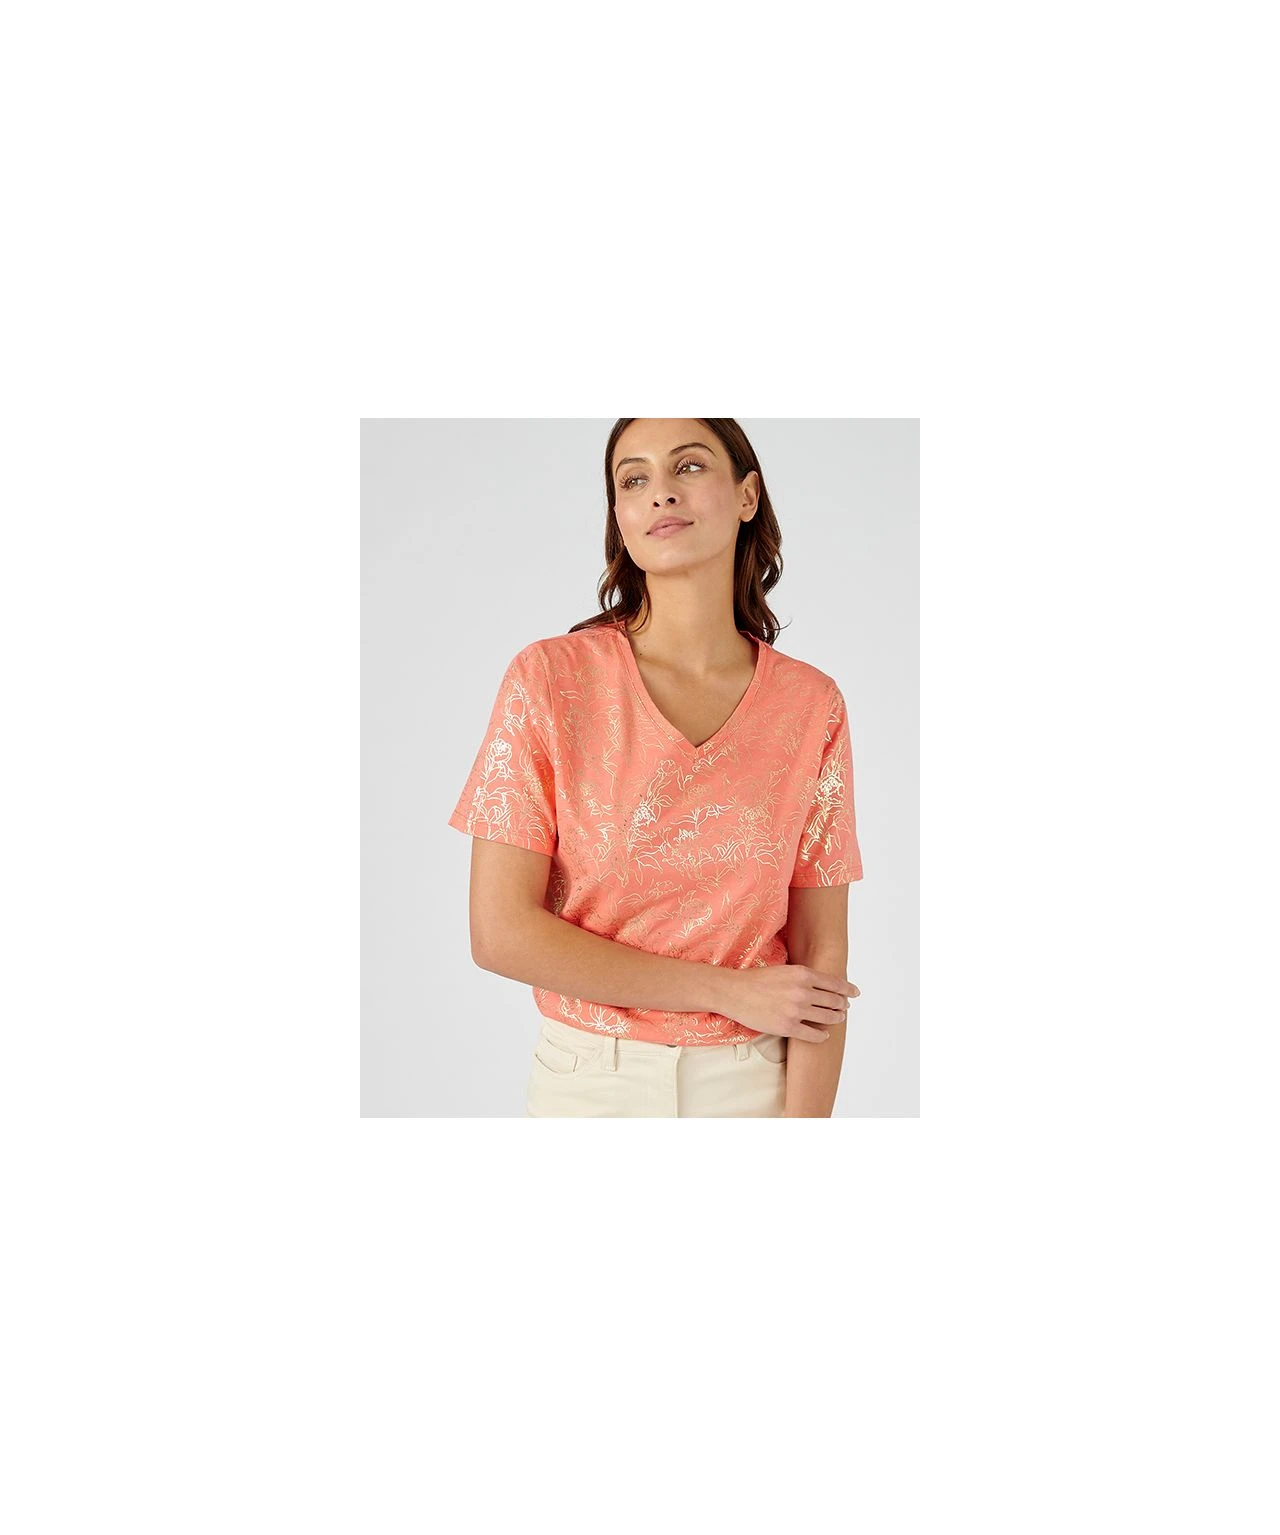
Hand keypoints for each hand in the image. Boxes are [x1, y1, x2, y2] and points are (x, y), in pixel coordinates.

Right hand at [719, 964, 858, 1041]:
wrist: (734, 992)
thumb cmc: (756, 980)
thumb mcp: (784, 970)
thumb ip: (804, 976)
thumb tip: (822, 983)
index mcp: (803, 974)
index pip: (835, 983)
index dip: (848, 989)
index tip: (855, 994)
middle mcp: (803, 992)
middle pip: (834, 1001)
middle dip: (842, 1005)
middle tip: (844, 1008)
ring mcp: (796, 1010)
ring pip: (827, 1018)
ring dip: (835, 1019)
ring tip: (836, 1019)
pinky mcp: (788, 1027)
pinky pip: (813, 1035)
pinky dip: (822, 1035)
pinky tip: (823, 1034)